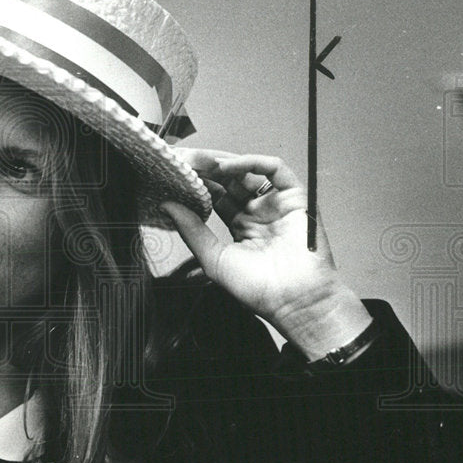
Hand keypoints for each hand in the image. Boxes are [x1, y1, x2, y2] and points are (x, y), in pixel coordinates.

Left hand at [161, 146, 371, 359]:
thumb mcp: (214, 259)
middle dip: (207, 169)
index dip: (197, 183)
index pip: (215, 195)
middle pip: (229, 180)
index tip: (176, 173)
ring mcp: (275, 204)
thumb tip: (167, 205)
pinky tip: (230, 166)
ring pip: (249, 171)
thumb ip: (192, 231)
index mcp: (239, 225)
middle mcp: (257, 211)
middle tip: (186, 161)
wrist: (295, 301)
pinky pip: (275, 170)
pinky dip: (253, 162)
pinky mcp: (294, 198)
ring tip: (202, 163)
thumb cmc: (258, 290)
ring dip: (225, 163)